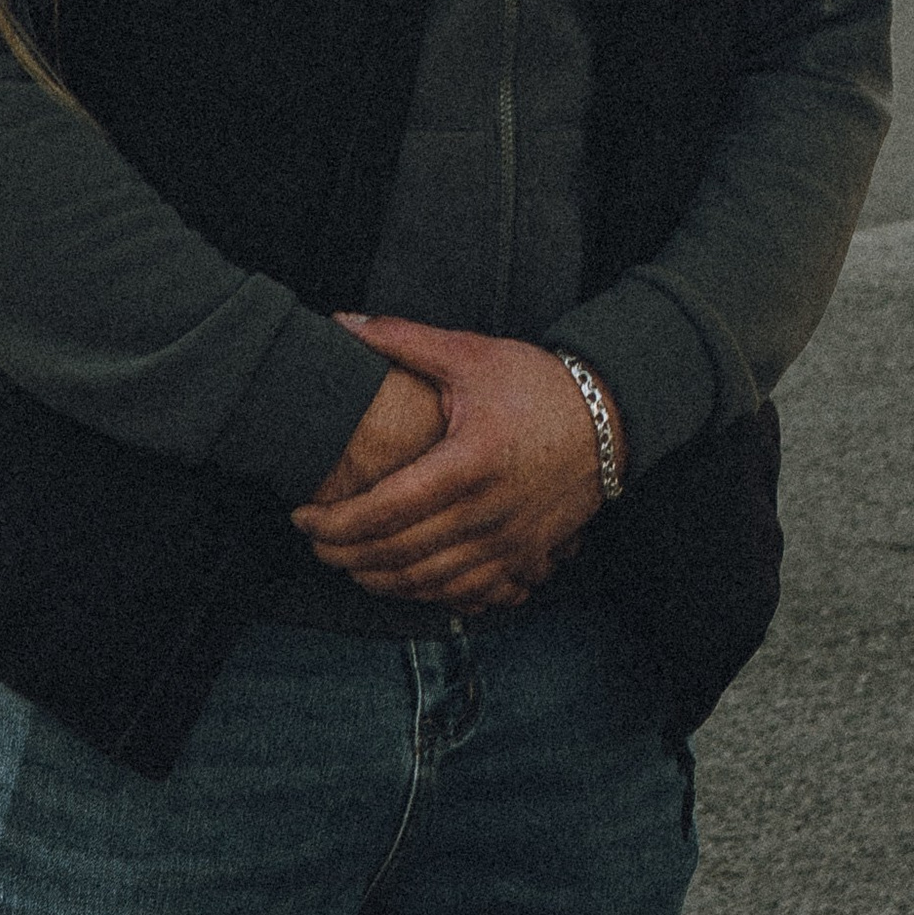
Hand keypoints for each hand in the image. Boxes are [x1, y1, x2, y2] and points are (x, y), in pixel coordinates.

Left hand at [291, 316, 618, 611]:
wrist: (610, 417)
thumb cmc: (535, 383)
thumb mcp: (469, 354)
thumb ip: (402, 339)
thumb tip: (340, 321)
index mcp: (469, 462)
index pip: (385, 510)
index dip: (335, 522)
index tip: (303, 517)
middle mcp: (489, 513)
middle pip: (398, 554)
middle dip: (344, 556)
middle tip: (314, 543)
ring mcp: (510, 544)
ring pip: (427, 582)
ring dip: (377, 580)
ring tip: (347, 562)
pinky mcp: (526, 559)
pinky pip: (467, 594)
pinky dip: (426, 594)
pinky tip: (402, 580)